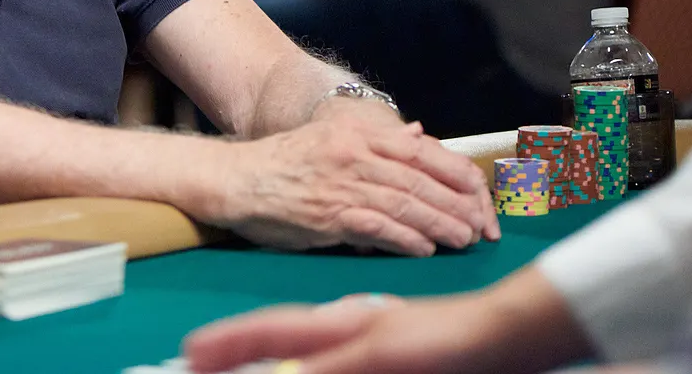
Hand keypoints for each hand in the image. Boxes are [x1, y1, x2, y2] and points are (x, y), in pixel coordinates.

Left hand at [183, 266, 591, 373]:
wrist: (501, 331)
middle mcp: (346, 326)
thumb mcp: (378, 340)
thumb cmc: (443, 339)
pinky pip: (334, 366)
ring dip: (262, 366)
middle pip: (276, 336)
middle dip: (231, 351)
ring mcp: (363, 341)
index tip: (192, 352)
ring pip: (297, 358)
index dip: (231, 339)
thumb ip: (337, 351)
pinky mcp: (380, 352)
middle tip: (190, 361)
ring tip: (211, 366)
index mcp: (344, 322)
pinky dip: (304, 370)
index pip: (274, 327)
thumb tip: (297, 364)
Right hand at [200, 112, 497, 256]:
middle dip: (459, 205)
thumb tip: (417, 135)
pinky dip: (408, 239)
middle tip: (483, 225)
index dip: (457, 173)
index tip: (480, 193)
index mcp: (358, 131)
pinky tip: (426, 248)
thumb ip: (376, 139)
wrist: (237, 179)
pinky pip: (381, 227)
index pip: (423, 150)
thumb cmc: (285, 163)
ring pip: (408, 204)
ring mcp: (343, 183)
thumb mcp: (332, 137)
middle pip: (422, 179)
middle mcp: (355, 153)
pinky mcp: (331, 214)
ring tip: (465, 239)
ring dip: (442, 224)